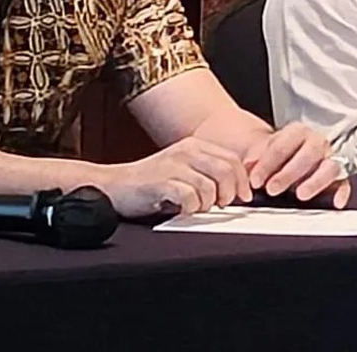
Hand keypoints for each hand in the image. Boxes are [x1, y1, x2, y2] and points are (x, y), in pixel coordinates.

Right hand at [103, 136, 252, 217]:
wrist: (113, 186)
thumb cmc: (150, 183)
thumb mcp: (183, 171)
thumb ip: (208, 173)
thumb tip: (238, 188)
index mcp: (195, 146)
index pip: (232, 160)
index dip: (242, 181)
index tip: (243, 197)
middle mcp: (186, 151)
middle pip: (227, 171)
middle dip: (230, 193)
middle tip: (221, 206)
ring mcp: (173, 166)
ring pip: (210, 186)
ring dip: (208, 204)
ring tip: (196, 208)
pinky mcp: (160, 182)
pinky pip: (189, 197)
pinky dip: (191, 208)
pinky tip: (183, 210)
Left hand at [244, 122, 351, 208]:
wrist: (291, 157)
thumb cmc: (280, 155)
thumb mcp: (264, 152)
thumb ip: (255, 159)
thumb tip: (247, 168)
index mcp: (297, 132)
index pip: (282, 145)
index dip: (267, 164)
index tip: (255, 180)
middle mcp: (317, 142)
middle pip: (307, 154)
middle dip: (288, 173)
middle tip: (272, 189)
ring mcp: (330, 157)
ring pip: (329, 166)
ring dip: (314, 181)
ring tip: (301, 194)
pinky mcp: (339, 175)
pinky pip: (344, 183)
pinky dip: (341, 192)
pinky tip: (335, 202)